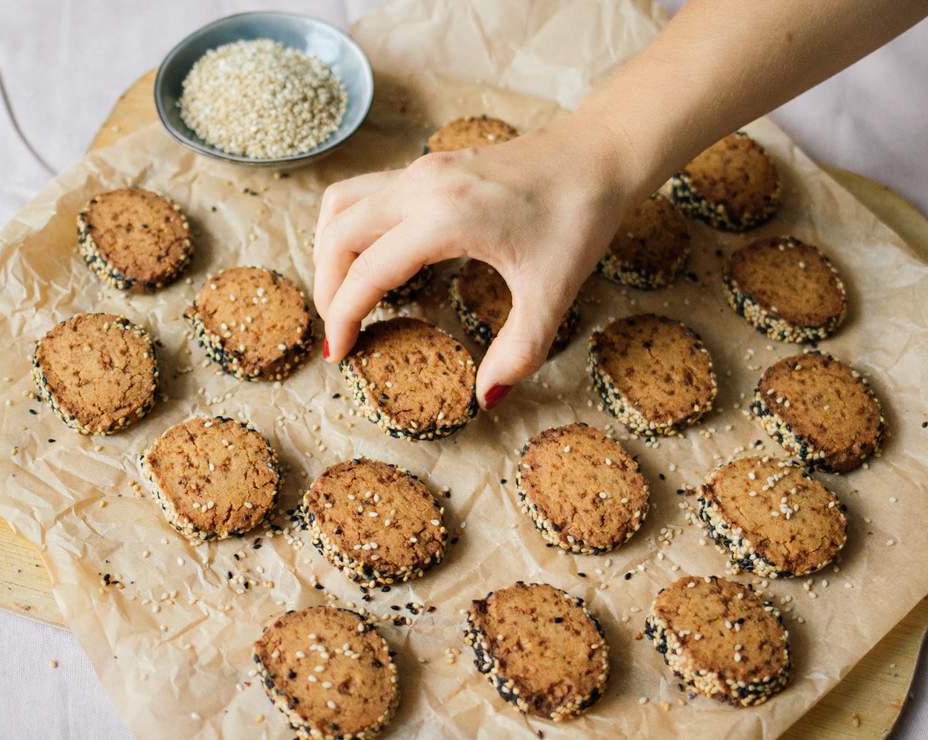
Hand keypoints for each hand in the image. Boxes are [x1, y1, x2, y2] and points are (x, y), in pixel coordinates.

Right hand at [313, 116, 636, 407]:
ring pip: (343, 205)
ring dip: (331, 250)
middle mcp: (421, 186)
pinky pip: (365, 192)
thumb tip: (486, 396)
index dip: (343, 317)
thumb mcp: (554, 293)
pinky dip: (352, 227)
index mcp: (444, 217)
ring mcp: (421, 169)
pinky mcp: (429, 165)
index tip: (339, 353)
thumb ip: (518, 350)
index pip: (367, 272)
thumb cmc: (579, 216)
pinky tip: (374, 257)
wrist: (600, 154)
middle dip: (327, 288)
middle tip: (339, 331)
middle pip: (339, 235)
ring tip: (343, 294)